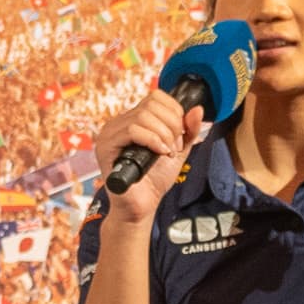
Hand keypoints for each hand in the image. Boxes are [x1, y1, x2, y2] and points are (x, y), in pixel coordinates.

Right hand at [92, 91, 203, 229]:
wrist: (142, 206)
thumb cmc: (155, 180)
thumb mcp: (178, 150)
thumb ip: (189, 130)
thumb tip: (197, 108)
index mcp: (133, 119)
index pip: (156, 97)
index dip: (174, 112)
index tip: (180, 135)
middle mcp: (119, 123)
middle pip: (150, 104)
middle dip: (171, 125)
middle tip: (174, 147)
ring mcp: (110, 134)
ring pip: (142, 116)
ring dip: (163, 134)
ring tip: (167, 153)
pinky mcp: (106, 147)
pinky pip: (132, 130)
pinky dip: (152, 140)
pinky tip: (160, 153)